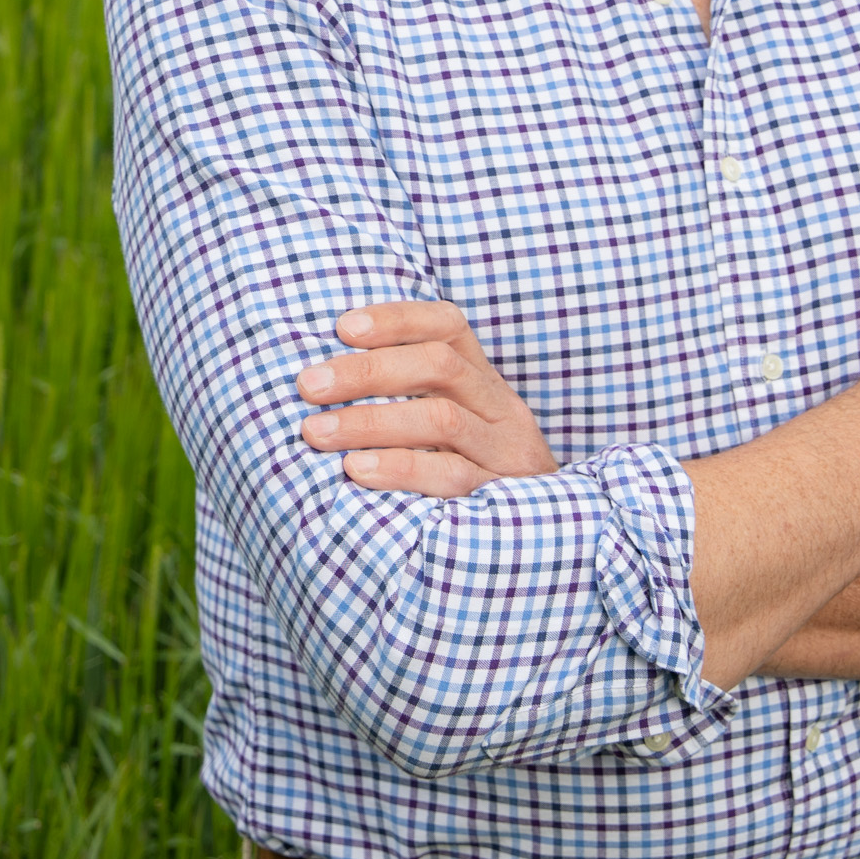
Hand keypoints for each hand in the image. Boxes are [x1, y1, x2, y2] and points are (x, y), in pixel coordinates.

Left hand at [294, 301, 560, 497]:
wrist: (551, 539)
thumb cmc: (471, 471)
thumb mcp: (451, 424)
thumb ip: (407, 396)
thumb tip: (321, 378)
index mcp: (483, 379)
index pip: (447, 326)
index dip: (396, 319)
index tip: (342, 326)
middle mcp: (500, 406)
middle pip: (439, 365)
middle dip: (366, 371)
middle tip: (308, 385)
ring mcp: (505, 451)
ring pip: (441, 418)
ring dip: (371, 421)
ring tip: (315, 432)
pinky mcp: (502, 497)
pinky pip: (451, 476)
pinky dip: (399, 469)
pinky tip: (355, 470)